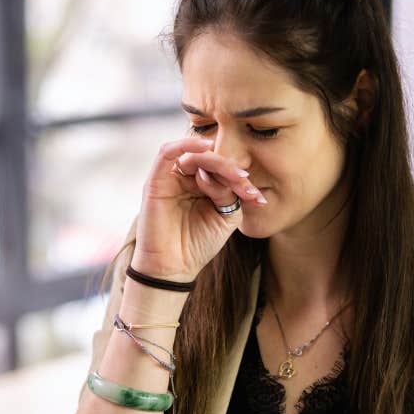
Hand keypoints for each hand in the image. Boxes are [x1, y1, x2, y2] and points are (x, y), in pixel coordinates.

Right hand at [131, 135, 267, 281]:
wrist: (173, 268)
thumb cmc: (197, 245)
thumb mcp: (225, 217)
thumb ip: (229, 194)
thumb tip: (226, 174)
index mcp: (201, 187)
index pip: (221, 171)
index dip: (240, 179)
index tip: (257, 197)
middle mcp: (185, 180)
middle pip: (208, 159)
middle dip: (231, 169)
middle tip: (245, 182)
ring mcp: (170, 178)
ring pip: (193, 154)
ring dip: (216, 160)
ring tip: (234, 174)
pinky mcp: (156, 180)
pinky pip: (168, 152)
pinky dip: (187, 145)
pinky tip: (207, 148)